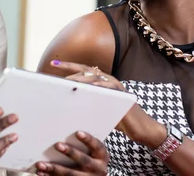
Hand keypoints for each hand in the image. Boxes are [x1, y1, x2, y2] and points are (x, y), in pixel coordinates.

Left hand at [35, 131, 108, 175]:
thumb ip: (83, 143)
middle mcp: (98, 169)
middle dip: (70, 152)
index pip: (97, 146)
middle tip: (57, 145)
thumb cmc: (91, 156)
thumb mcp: (93, 151)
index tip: (78, 132)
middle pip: (83, 161)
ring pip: (70, 175)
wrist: (96, 175)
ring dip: (54, 169)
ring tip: (40, 164)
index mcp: (102, 156)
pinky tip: (41, 173)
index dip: (88, 139)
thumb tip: (62, 128)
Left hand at [49, 60, 164, 146]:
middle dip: (71, 73)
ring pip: (96, 78)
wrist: (141, 128)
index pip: (83, 70)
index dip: (69, 66)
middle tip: (56, 79)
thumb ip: (87, 102)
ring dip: (81, 80)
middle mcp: (108, 80)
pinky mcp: (123, 94)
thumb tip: (66, 103)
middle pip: (87, 71)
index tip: (53, 64)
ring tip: (67, 84)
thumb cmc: (119, 119)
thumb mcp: (99, 110)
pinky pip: (109, 88)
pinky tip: (88, 90)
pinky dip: (98, 87)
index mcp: (101, 82)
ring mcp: (116, 86)